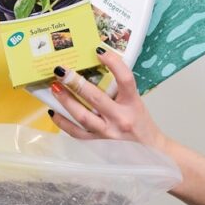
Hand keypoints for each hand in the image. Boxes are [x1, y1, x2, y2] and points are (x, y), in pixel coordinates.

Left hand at [48, 48, 167, 151]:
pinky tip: (53, 112)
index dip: (113, 64)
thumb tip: (94, 71)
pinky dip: (63, 122)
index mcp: (133, 104)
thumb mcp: (136, 104)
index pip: (126, 80)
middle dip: (76, 83)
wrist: (152, 154)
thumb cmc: (141, 125)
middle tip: (61, 71)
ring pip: (82, 116)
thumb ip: (118, 91)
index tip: (99, 51)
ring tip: (54, 88)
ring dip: (66, 101)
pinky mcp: (98, 145)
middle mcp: (121, 118)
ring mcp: (108, 133)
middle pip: (96, 98)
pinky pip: (76, 133)